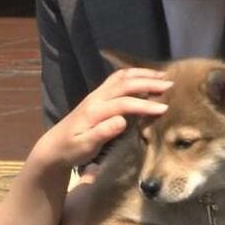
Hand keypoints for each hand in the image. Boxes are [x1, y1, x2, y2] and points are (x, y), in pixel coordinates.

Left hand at [37, 68, 170, 167]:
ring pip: (121, 77)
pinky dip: (133, 75)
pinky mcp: (97, 96)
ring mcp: (96, 94)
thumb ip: (102, 133)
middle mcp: (96, 98)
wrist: (53, 147)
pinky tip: (145, 77)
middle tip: (171, 85)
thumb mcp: (85, 147)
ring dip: (142, 74)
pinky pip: (117, 79)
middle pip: (125, 83)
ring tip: (162, 76)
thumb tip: (122, 121)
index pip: (123, 103)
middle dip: (148, 83)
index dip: (144, 105)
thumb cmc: (70, 151)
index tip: (164, 109)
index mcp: (94, 111)